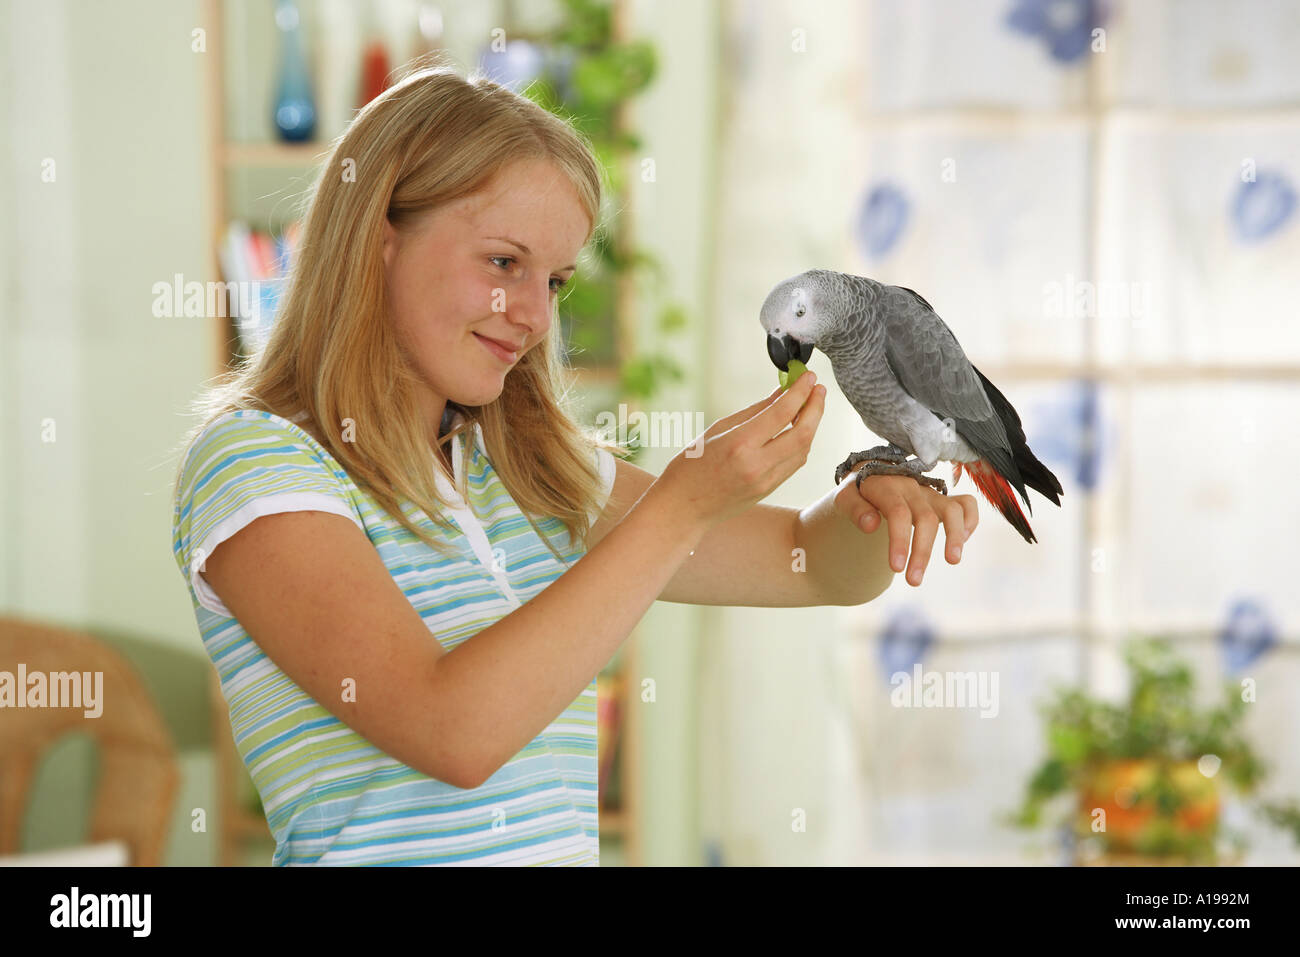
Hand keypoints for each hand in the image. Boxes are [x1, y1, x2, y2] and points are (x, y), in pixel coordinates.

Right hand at [655, 372, 825, 531]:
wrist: (682, 508)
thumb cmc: (690, 465)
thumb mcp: (717, 430)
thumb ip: (754, 412)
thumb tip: (781, 392)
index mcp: (739, 444)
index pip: (781, 413)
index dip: (800, 392)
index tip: (809, 376)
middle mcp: (756, 465)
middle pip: (802, 433)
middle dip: (815, 408)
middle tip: (818, 389)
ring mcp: (765, 481)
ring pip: (803, 450)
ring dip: (811, 425)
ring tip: (810, 406)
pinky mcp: (768, 490)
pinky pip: (794, 463)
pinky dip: (801, 443)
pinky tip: (799, 430)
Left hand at [833, 471, 978, 586]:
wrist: (871, 480)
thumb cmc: (857, 494)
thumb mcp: (845, 498)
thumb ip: (854, 509)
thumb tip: (871, 525)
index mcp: (887, 486)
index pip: (898, 513)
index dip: (900, 541)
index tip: (896, 568)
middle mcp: (913, 488)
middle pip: (925, 518)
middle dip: (922, 552)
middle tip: (913, 581)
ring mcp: (930, 494)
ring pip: (952, 510)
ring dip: (954, 537)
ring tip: (952, 561)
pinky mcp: (942, 500)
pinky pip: (967, 504)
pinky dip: (970, 521)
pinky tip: (961, 541)